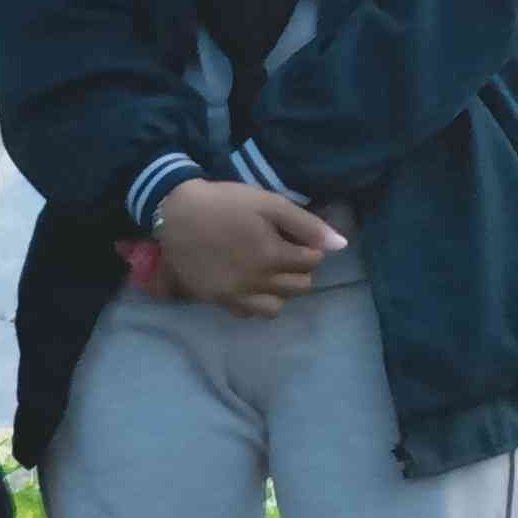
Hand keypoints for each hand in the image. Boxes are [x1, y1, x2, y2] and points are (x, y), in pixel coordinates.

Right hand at [153, 180, 337, 319]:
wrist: (176, 214)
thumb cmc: (226, 203)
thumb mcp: (270, 204)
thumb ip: (307, 224)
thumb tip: (340, 245)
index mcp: (273, 256)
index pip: (312, 262)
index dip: (308, 247)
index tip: (294, 236)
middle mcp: (257, 282)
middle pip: (299, 287)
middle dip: (298, 270)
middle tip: (282, 252)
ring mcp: (235, 294)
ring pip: (274, 308)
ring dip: (279, 292)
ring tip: (268, 273)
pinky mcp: (216, 300)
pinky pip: (245, 313)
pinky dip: (253, 302)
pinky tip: (248, 284)